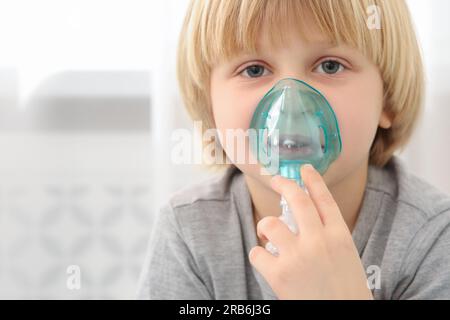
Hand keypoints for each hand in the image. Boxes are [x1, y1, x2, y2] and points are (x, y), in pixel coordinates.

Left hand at [248, 164, 372, 299]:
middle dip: (284, 184)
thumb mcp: (345, 257)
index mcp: (340, 236)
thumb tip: (302, 219)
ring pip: (270, 223)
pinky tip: (266, 262)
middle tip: (277, 179)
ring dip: (265, 227)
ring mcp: (298, 256)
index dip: (313, 180)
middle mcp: (319, 241)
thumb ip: (328, 236)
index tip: (304, 168)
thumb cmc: (345, 291)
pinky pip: (257, 253)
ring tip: (267, 235)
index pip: (325, 199)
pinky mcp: (280, 273)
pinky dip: (258, 256)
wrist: (345, 318)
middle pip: (297, 200)